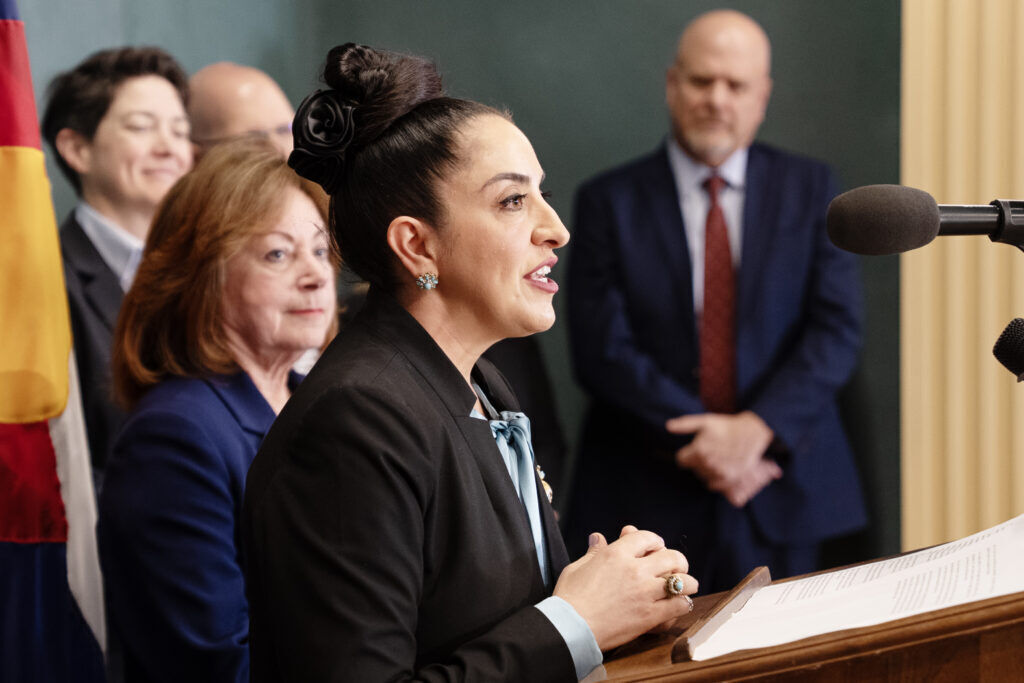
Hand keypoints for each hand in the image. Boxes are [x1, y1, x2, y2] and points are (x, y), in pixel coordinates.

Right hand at [554, 528, 697, 650]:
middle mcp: (635, 570)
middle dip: (677, 559)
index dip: (655, 541)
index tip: (656, 547)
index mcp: (616, 554)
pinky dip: (683, 604)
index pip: (647, 538)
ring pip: (682, 581)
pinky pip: (679, 605)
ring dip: (686, 582)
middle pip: (671, 556)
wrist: (570, 627)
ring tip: (684, 586)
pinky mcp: (650, 615)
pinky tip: (679, 604)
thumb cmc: (569, 597)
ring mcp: (645, 593)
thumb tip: (598, 538)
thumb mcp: (577, 568)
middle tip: (676, 566)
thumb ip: (593, 552)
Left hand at [666, 411, 778, 503]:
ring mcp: (719, 473)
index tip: (694, 449)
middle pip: (693, 469)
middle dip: (697, 461)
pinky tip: (721, 467)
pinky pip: (714, 485)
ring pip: (703, 477)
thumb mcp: (705, 421)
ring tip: (717, 457)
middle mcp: (708, 465)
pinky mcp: (730, 479)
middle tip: (710, 450)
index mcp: (698, 451)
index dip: (687, 454)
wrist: (752, 433)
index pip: (681, 460)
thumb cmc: (727, 426)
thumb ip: (685, 424)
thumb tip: (668, 426)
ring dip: (706, 469)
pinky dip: (715, 478)